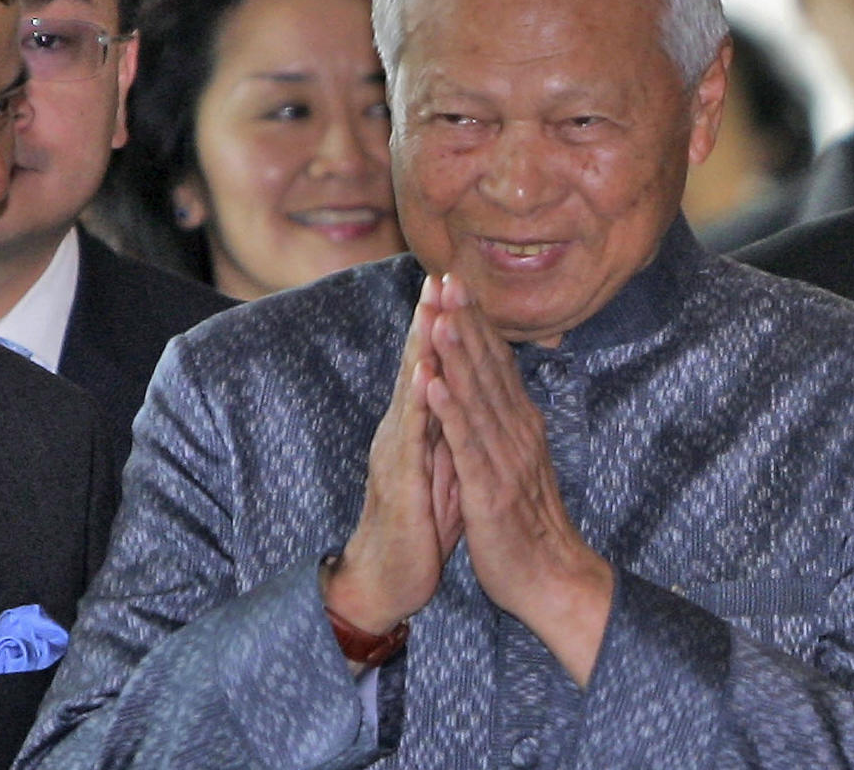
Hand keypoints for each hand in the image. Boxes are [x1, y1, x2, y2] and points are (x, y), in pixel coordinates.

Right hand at [324, 276, 462, 635]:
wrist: (388, 578)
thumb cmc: (419, 522)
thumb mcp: (441, 468)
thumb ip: (449, 430)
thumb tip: (465, 397)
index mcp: (417, 426)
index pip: (431, 365)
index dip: (443, 327)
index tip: (456, 288)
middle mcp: (402, 430)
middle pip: (417, 365)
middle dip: (429, 320)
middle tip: (439, 276)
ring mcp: (398, 452)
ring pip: (411, 391)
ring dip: (420, 348)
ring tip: (430, 308)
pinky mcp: (400, 481)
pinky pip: (412, 436)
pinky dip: (418, 402)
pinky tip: (424, 374)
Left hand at [426, 274, 612, 685]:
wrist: (554, 579)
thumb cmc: (529, 521)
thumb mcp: (521, 460)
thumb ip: (508, 420)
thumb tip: (498, 384)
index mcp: (521, 423)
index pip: (496, 362)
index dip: (475, 321)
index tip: (456, 282)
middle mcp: (517, 431)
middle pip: (489, 367)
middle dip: (466, 320)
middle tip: (449, 277)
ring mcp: (505, 459)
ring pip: (477, 397)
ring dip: (457, 354)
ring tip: (438, 315)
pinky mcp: (491, 489)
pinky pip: (467, 444)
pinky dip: (449, 410)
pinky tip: (433, 382)